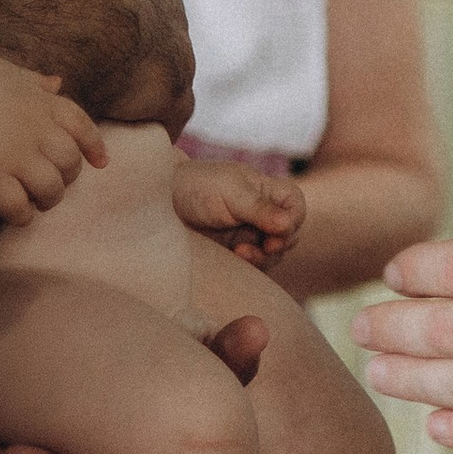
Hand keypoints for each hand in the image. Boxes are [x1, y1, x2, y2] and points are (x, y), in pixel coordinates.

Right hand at [0, 0, 197, 132]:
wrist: (73, 6)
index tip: (78, 2)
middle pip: (151, 15)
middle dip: (126, 31)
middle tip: (85, 51)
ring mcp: (174, 45)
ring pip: (165, 63)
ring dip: (141, 76)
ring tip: (101, 92)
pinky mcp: (168, 90)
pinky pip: (166, 108)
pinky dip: (147, 116)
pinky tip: (121, 123)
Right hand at [0, 56, 108, 224]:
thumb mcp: (8, 71)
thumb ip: (35, 81)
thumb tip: (58, 83)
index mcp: (45, 105)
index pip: (84, 128)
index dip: (94, 148)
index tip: (100, 162)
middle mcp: (39, 132)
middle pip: (71, 164)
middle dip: (67, 178)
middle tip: (51, 183)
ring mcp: (17, 155)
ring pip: (51, 190)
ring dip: (47, 200)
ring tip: (36, 202)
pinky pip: (18, 206)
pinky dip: (21, 216)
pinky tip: (15, 216)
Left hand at [173, 157, 304, 269]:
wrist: (157, 205)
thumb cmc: (194, 186)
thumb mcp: (230, 192)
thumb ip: (260, 208)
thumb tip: (288, 224)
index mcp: (265, 191)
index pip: (295, 207)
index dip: (292, 222)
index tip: (276, 233)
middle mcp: (261, 214)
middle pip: (289, 235)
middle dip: (279, 244)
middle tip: (263, 248)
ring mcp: (247, 235)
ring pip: (273, 255)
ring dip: (263, 257)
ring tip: (242, 253)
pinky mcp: (233, 254)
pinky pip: (254, 266)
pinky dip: (251, 266)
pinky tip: (237, 258)